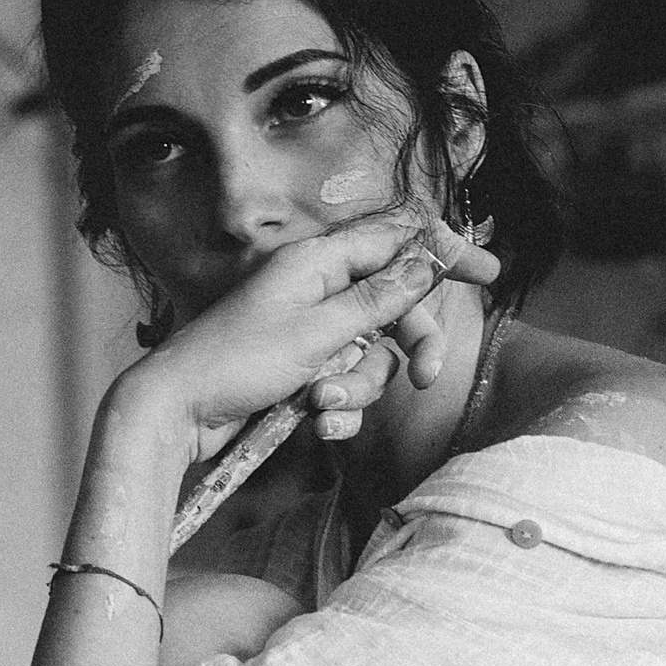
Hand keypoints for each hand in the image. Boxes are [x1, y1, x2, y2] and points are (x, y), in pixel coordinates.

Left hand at [131, 213, 500, 463]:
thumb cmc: (234, 363)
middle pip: (396, 306)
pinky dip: (336, 408)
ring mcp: (309, 330)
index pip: (398, 240)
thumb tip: (428, 259)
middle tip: (427, 378)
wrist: (176, 413)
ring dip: (357, 388)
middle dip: (411, 346)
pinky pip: (344, 383)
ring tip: (320, 406)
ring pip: (372, 354)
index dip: (445, 253)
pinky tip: (314, 425)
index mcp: (318, 261)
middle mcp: (316, 288)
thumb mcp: (318, 331)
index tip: (488, 272)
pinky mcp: (300, 369)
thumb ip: (379, 298)